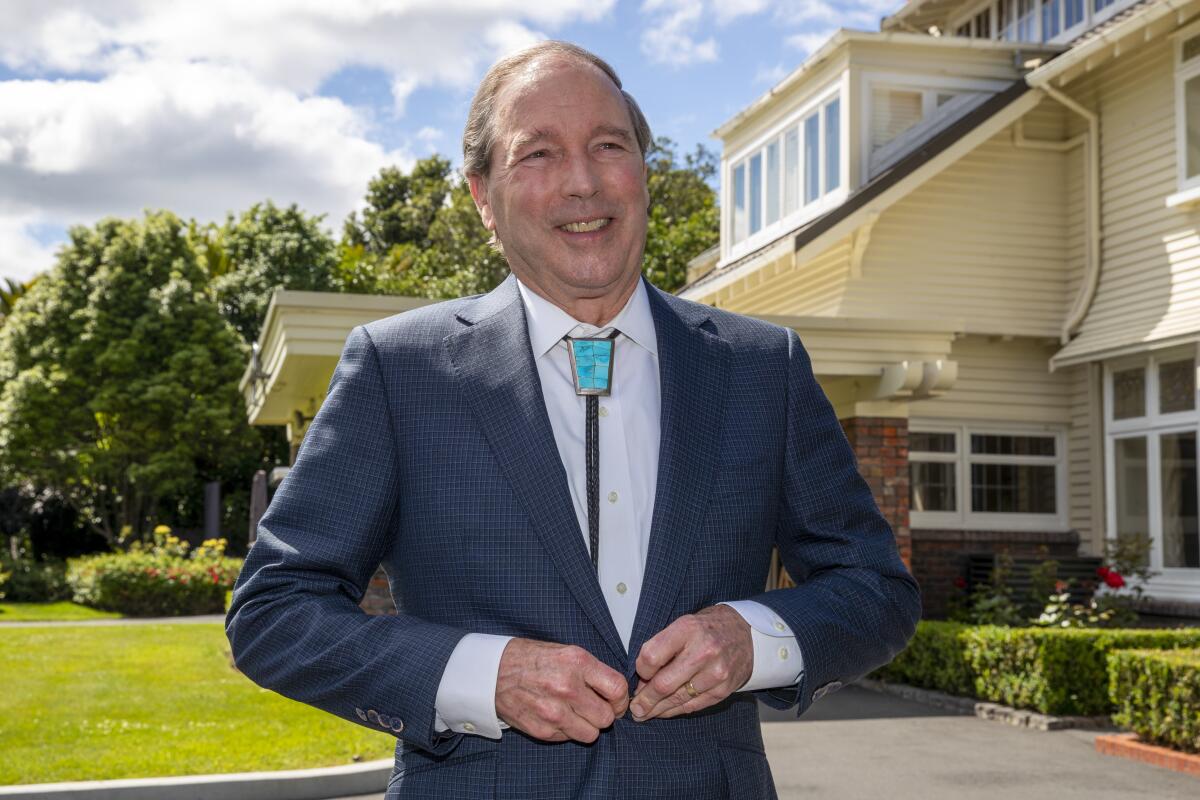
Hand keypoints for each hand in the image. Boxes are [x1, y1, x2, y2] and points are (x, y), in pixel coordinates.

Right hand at [495, 638, 628, 742]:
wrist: (492, 672)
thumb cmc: (531, 659)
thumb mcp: (566, 651)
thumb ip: (592, 671)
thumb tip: (616, 692)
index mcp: (577, 662)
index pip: (617, 689)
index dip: (621, 699)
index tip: (616, 701)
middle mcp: (567, 687)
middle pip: (606, 717)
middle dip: (604, 714)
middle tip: (595, 708)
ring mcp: (553, 711)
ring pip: (591, 734)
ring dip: (587, 726)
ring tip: (575, 713)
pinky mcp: (541, 730)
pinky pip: (569, 738)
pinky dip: (567, 731)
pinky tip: (556, 716)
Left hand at [630, 604, 752, 721]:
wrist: (745, 634)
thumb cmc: (705, 629)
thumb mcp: (683, 625)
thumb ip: (662, 648)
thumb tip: (642, 681)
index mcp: (687, 629)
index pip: (652, 656)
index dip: (640, 669)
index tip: (639, 675)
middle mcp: (703, 651)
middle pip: (663, 683)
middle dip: (645, 699)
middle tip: (634, 708)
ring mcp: (716, 672)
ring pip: (677, 699)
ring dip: (657, 709)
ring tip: (645, 713)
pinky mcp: (723, 690)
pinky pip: (692, 706)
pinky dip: (675, 711)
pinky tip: (664, 712)